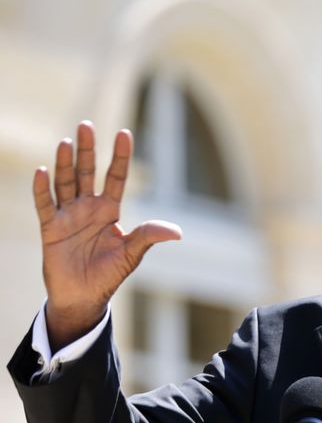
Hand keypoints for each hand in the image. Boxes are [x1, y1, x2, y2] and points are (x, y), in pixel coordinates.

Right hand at [33, 121, 181, 348]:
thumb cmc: (108, 274)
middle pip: (87, 172)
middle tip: (86, 125)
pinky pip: (45, 205)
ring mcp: (68, 216)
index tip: (124, 132)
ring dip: (65, 164)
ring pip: (65, 183)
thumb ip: (148, 237)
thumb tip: (177, 232)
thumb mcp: (131, 254)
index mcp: (109, 210)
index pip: (115, 176)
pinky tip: (42, 171)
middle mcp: (87, 207)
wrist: (83, 298)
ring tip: (67, 142)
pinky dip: (42, 190)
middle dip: (87, 150)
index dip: (119, 156)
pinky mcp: (50, 229)